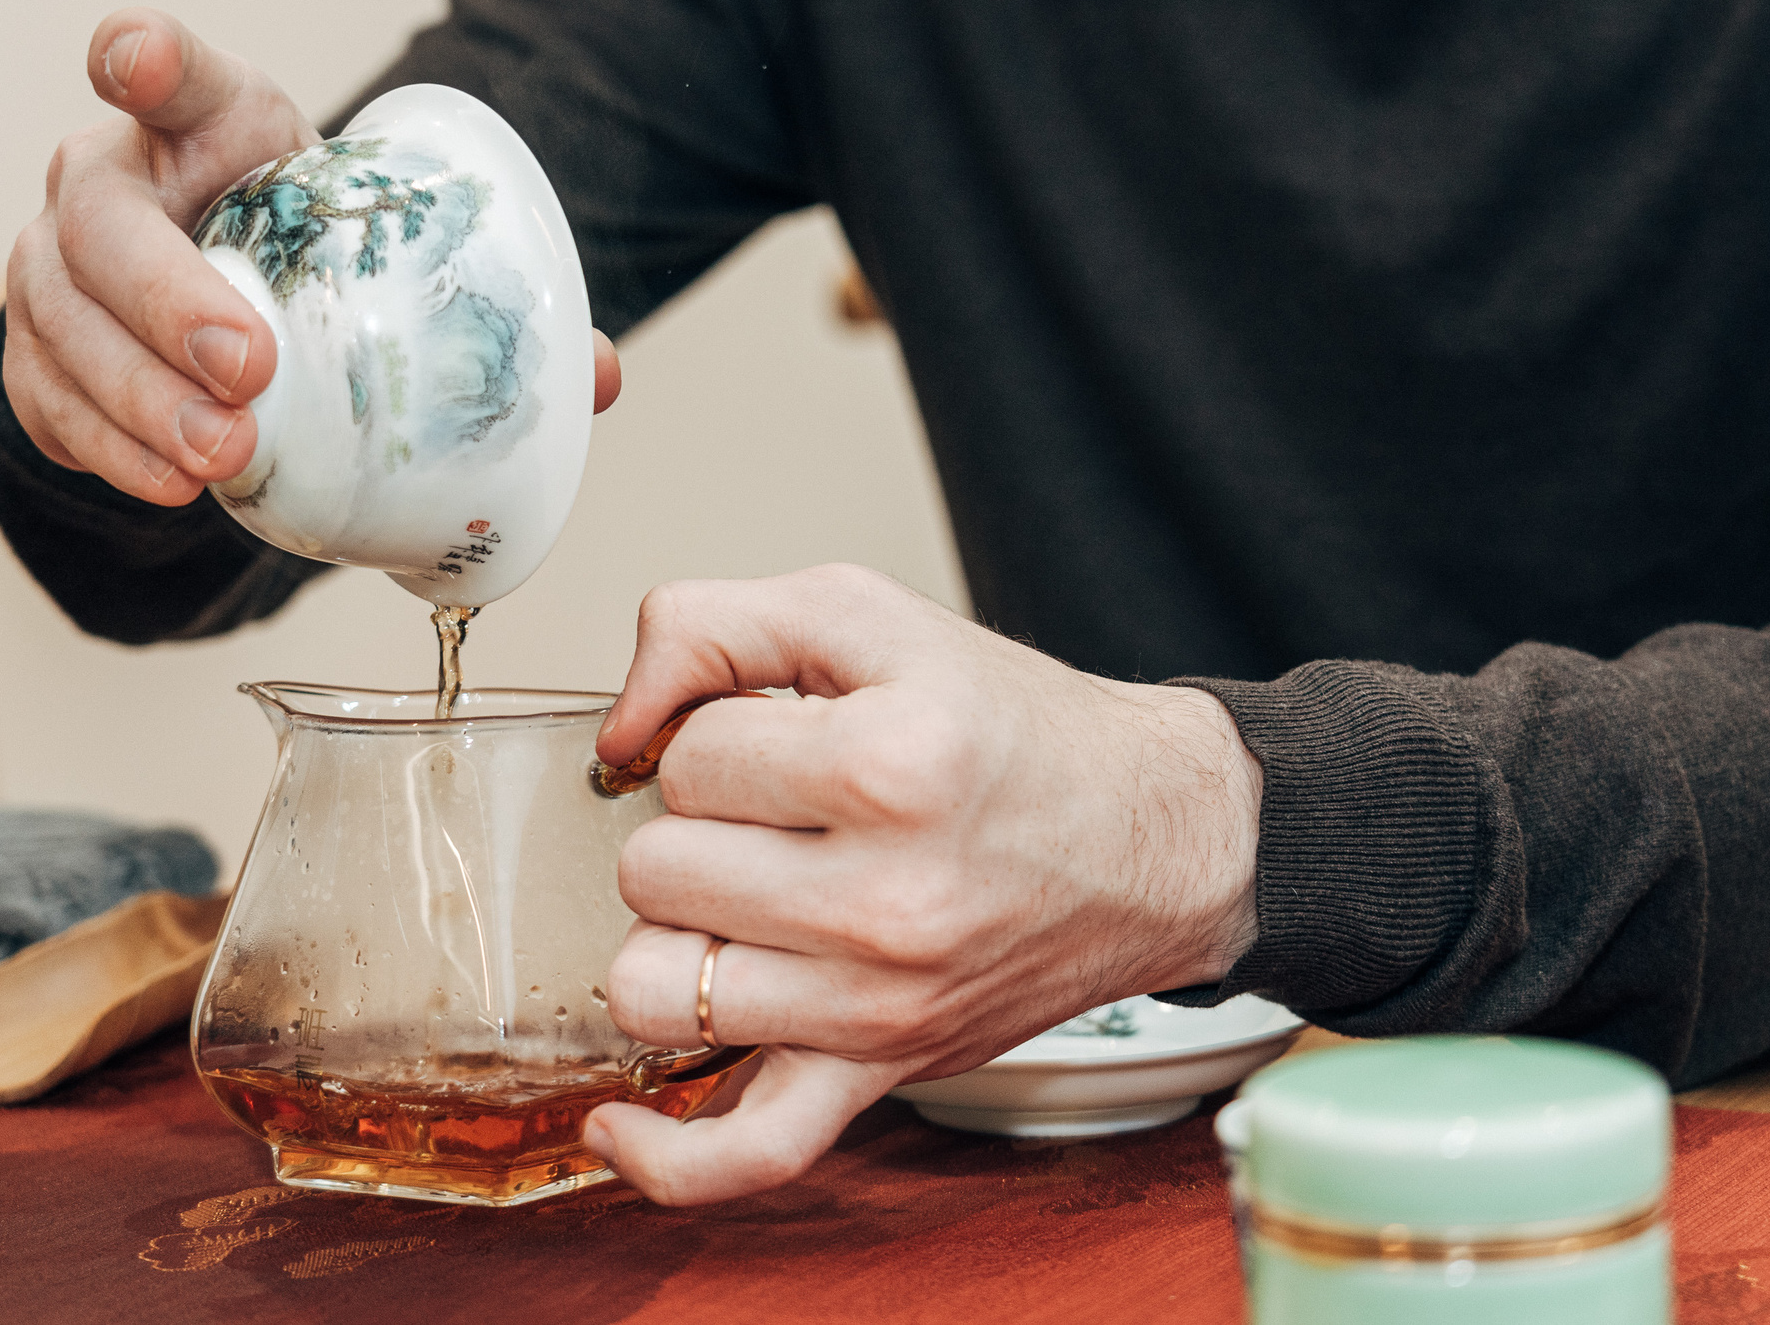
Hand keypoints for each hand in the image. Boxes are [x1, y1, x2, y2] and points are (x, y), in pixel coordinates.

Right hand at [4, 9, 620, 502]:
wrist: (212, 321)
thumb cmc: (310, 264)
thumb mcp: (378, 249)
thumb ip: (478, 298)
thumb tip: (598, 375)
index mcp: (205, 126)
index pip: (165, 70)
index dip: (142, 56)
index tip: (132, 60)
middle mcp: (107, 180)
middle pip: (104, 220)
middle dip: (168, 297)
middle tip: (246, 371)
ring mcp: (50, 266)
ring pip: (62, 319)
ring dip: (139, 395)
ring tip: (222, 455)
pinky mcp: (33, 352)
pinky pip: (47, 400)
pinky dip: (108, 446)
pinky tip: (171, 483)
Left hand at [581, 564, 1261, 1205]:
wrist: (1151, 838)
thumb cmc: (1013, 732)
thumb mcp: (868, 615)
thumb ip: (715, 624)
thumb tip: (618, 724)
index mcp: (890, 765)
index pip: (686, 758)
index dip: (718, 736)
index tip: (780, 740)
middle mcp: (887, 898)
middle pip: (656, 870)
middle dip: (700, 827)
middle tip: (777, 814)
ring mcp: (880, 1004)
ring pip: (657, 988)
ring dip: (684, 937)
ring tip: (747, 904)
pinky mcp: (883, 1073)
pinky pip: (748, 1153)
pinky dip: (668, 1154)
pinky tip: (622, 1119)